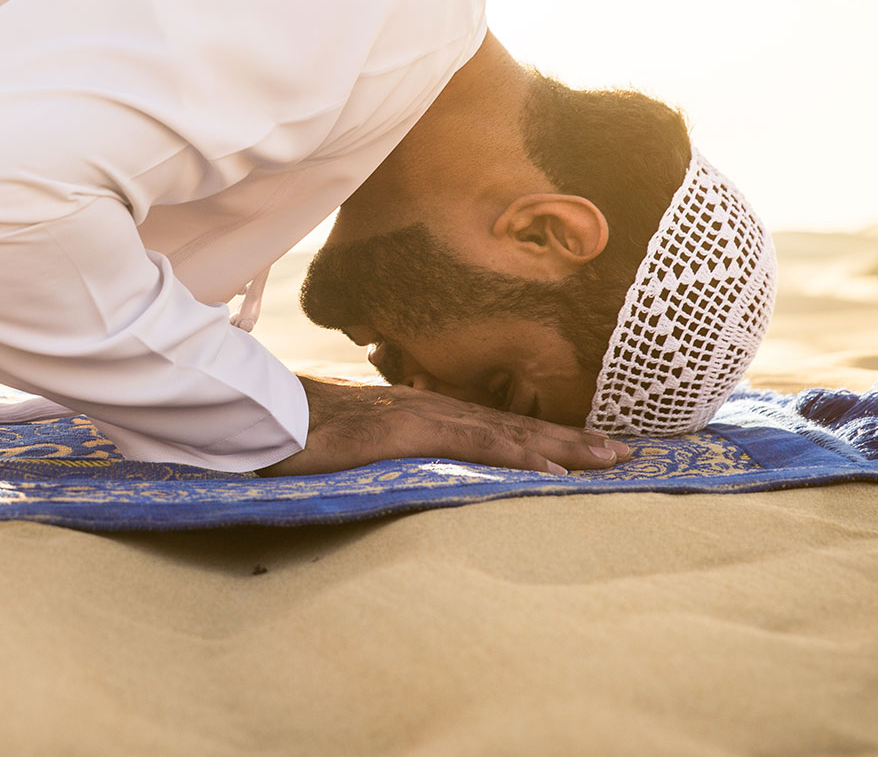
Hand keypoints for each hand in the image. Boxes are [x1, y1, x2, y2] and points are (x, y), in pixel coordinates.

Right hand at [258, 374, 633, 476]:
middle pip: (513, 424)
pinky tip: (551, 469)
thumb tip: (391, 462)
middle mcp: (426, 408)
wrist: (248, 410)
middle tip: (629, 451)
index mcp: (415, 412)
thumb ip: (375, 448)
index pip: (492, 425)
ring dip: (563, 444)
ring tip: (613, 458)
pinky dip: (515, 456)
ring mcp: (416, 416)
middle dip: (573, 437)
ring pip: (505, 432)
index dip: (541, 435)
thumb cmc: (286, 427)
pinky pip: (470, 446)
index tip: (588, 446)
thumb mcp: (342, 441)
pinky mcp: (402, 432)